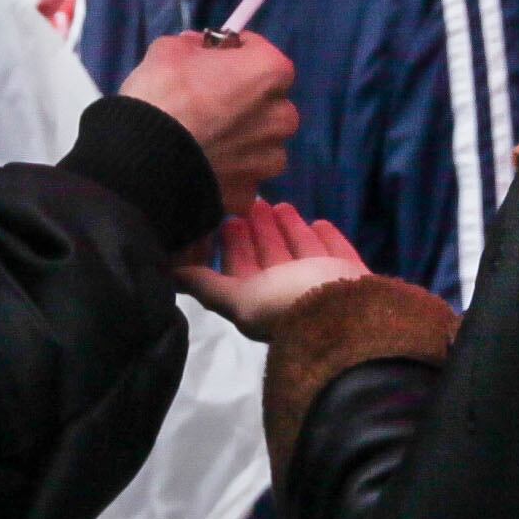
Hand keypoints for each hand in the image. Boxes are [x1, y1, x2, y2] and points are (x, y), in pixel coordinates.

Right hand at [120, 30, 298, 216]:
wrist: (142, 157)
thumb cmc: (162, 94)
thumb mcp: (170, 49)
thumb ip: (195, 47)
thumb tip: (200, 51)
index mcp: (270, 73)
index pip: (263, 53)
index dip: (238, 54)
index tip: (218, 60)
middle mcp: (281, 115)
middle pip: (270, 103)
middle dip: (248, 101)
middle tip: (212, 103)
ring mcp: (269, 158)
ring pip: (263, 144)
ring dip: (244, 140)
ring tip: (209, 141)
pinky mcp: (250, 192)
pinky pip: (244, 176)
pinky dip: (230, 172)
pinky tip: (205, 167)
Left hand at [178, 199, 368, 339]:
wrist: (347, 317)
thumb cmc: (287, 304)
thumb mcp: (239, 298)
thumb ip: (207, 285)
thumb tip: (170, 275)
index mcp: (259, 298)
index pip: (240, 266)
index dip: (232, 244)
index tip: (225, 217)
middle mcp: (287, 290)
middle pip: (269, 254)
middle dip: (259, 230)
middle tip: (251, 201)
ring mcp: (320, 281)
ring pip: (300, 249)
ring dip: (288, 228)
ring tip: (279, 203)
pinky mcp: (348, 272)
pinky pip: (335, 250)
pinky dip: (326, 236)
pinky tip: (319, 220)